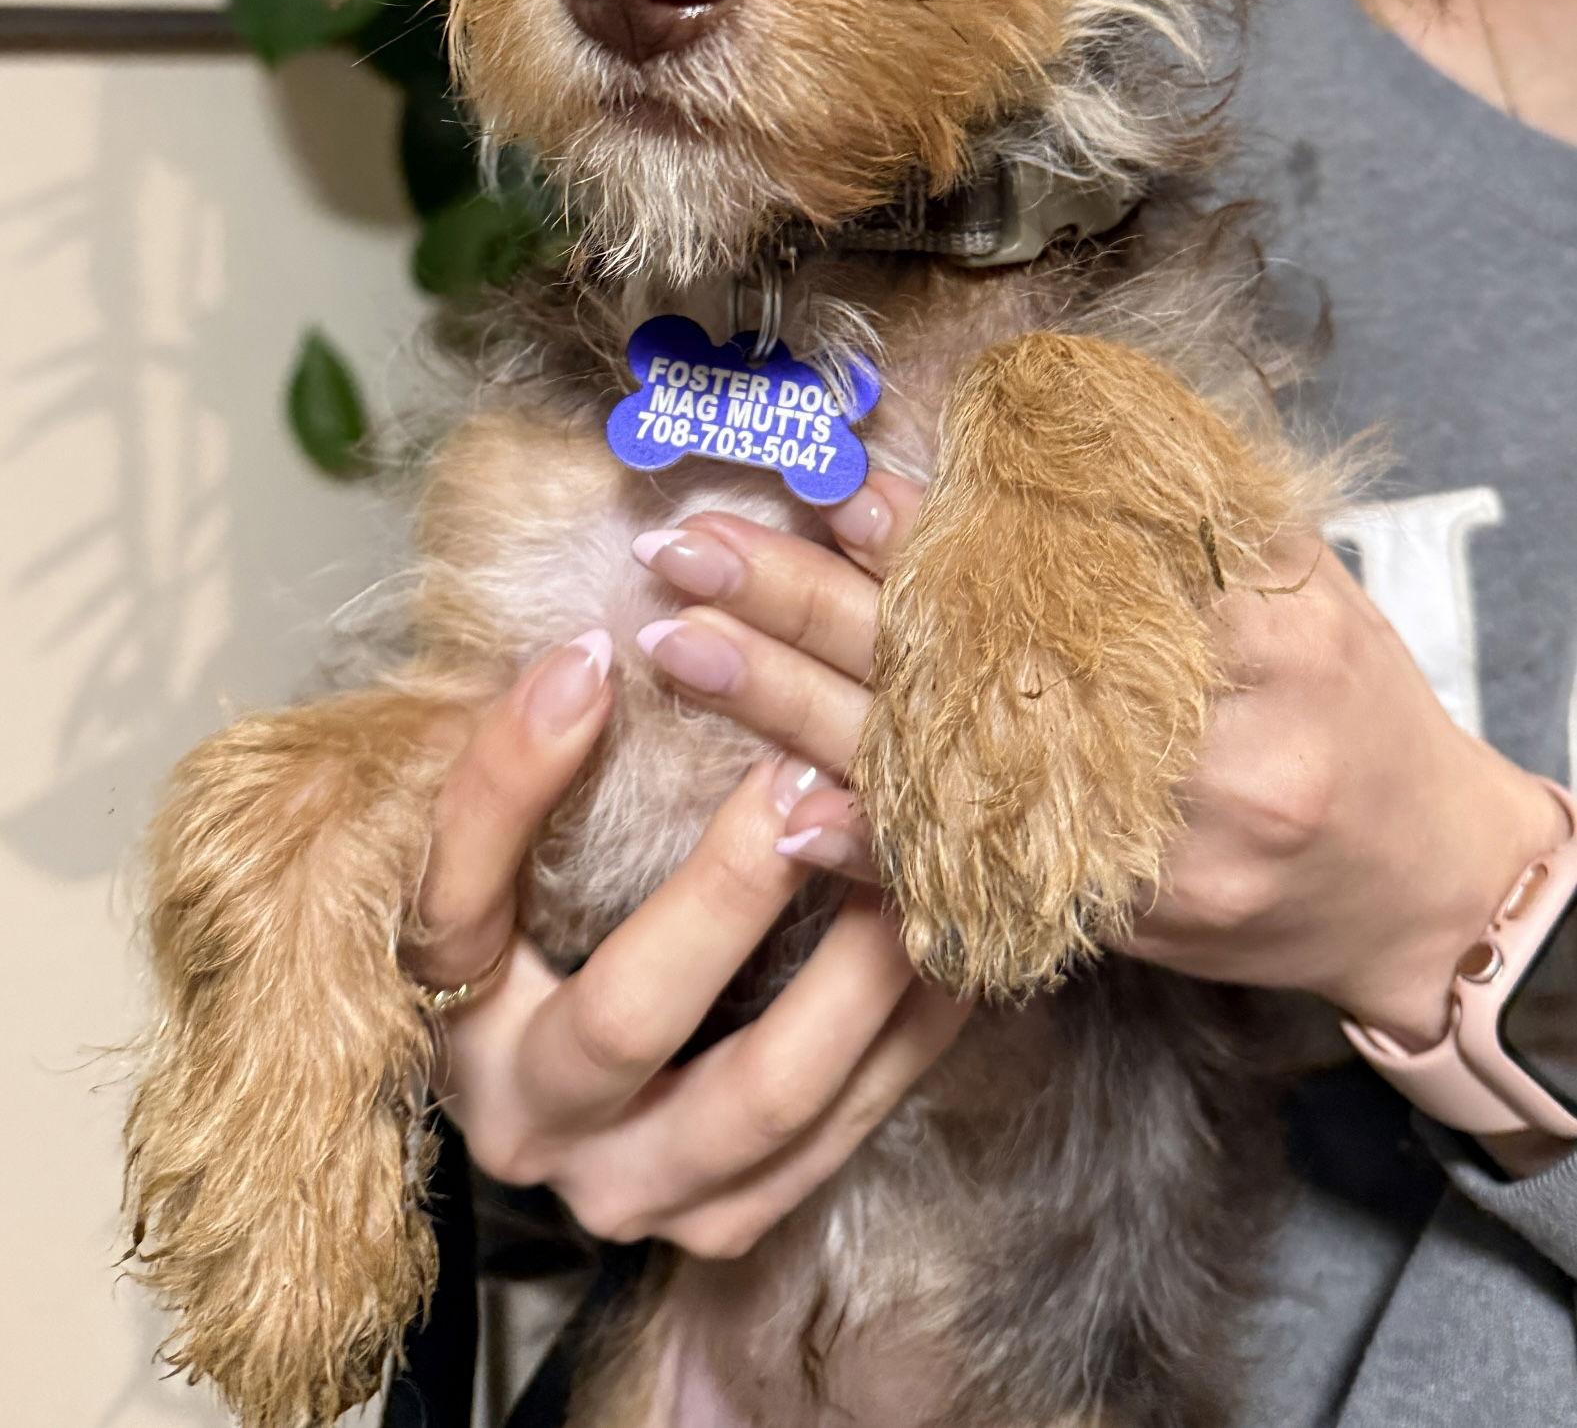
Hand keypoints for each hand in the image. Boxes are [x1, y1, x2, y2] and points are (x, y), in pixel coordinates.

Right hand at [404, 628, 966, 1259]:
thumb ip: (524, 760)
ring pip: (766, 1094)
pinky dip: (907, 1030)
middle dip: (727, 890)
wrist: (577, 1087)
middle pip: (628, 1018)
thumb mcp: (502, 838)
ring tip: (906, 856)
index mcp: (448, 1010)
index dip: (512, 777)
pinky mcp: (731, 1214)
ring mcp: (636, 1186)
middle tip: (802, 773)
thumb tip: (592, 654)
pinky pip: (841, 1131)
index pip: (456, 897)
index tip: (592, 658)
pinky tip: (952, 939)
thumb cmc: (537, 915)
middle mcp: (529, 1120)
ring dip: (854, 969)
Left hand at [635, 491, 1564, 1052]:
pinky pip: (975, 881)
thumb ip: (1177, 502)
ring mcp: (1149, 842)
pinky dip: (874, 848)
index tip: (823, 484)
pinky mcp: (1113, 918)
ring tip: (686, 645)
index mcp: (1249, 628)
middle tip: (695, 547)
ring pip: (947, 765)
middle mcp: (1195, 739)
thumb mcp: (1297, 572)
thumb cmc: (1346, 698)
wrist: (1416, 880)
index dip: (932, 529)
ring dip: (801, 707)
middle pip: (969, 658)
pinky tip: (777, 811)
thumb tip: (1030, 416)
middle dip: (816, 603)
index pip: (1062, 565)